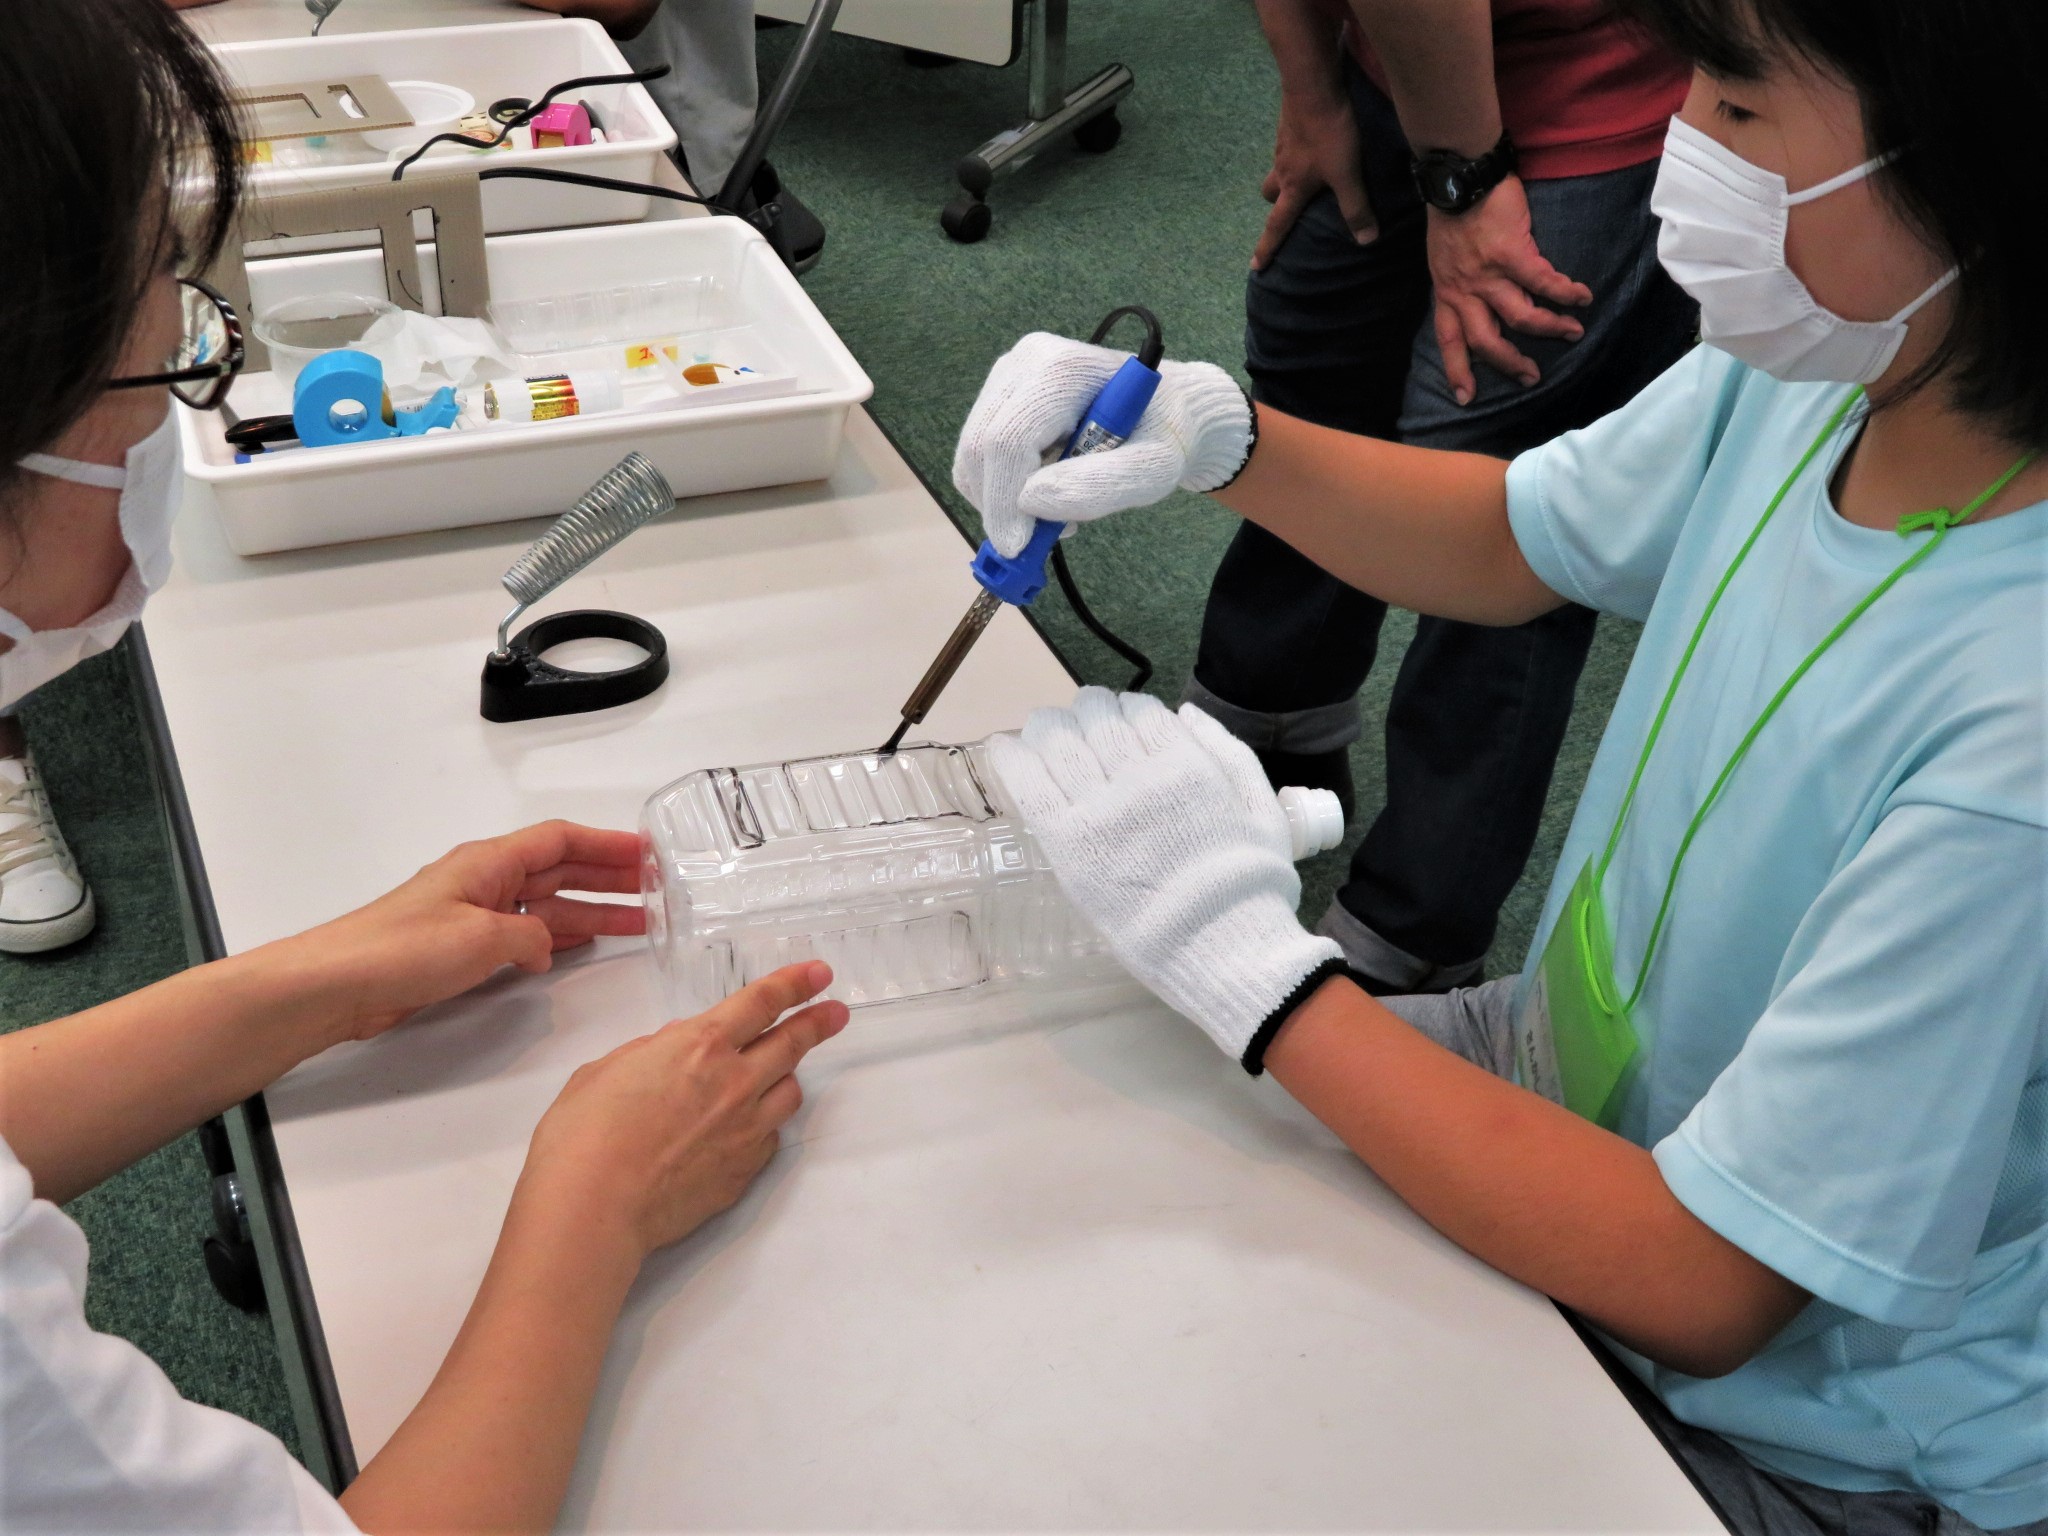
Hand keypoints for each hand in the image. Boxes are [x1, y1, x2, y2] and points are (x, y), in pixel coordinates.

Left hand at [284, 820, 647, 1042]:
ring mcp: (474, 914)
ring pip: (547, 906)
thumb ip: (530, 937)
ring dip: (591, 912)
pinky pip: (525, 934)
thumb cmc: (402, 950)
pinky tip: (578, 949)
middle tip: (656, 889)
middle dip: (609, 878)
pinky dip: (556, 939)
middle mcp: (485, 881)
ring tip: (637, 923)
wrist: (337, 985)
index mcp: (489, 863)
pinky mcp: (462, 948)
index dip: (607, 843)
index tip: (648, 852)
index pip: (560, 840)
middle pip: (559, 870)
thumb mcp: (482, 939)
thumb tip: (545, 946)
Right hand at [517, 961, 849, 1258]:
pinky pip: (769, 1138)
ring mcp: (746, 1130)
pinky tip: (746, 1128)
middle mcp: (735, 1082)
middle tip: (836, 1013)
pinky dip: (764, 1126)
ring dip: (787, 1077)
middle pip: (792, 1043)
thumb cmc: (584, 1134)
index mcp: (700, 1046)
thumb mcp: (608, 1070)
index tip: (819, 975)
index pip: (762, 1002)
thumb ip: (650, 1052)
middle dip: (819, 1022)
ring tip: (779, 1074)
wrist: (593, 1207)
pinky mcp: (743, 1172)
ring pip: (790, 1093)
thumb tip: (673, 1047)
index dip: (796, 984)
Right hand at [953, 333, 1252, 557]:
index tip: (1019, 550)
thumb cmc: (1163, 438)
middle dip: (1000, 505)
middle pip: (980, 446)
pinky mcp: (998, 397)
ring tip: (1056, 510)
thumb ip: (1100, 485)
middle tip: (1041, 538)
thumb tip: (1031, 502)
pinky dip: (1001, 489)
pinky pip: (977, 457)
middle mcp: (1024, 362)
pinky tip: (1043, 490)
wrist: (1166, 413)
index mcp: (1063, 368)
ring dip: (1003, 500)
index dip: (1005, 499)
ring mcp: (1006, 377)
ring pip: (971, 456)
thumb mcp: (1154, 469)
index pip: (1008, 438)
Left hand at [988, 688, 1342, 1070]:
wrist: (1223, 946)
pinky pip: (1029, 784)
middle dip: (1088, 712)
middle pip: (1095, 717)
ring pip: (1057, 740)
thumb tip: (1183, 712)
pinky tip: (1006, 748)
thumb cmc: (1249, 885)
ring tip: (1045, 733)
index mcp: (1186, 764)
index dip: (1128, 710)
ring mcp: (1099, 810)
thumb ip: (1227, 750)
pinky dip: (1012, 758)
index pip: (1140, 710)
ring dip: (1048, 727)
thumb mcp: (1263, 806)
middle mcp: (1139, 777)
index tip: (1122, 723)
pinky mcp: (1067, 844)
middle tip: (1082, 725)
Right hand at [1254, 84, 1376, 270]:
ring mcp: (1283, 143)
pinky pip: (1289, 143)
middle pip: (1270, 192)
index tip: (1256, 267)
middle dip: (1277, 203)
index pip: (1277, 225)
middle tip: (1291, 204)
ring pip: (1278, 166)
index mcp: (1293, 187)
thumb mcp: (1347, 174)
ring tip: (1308, 171)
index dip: (1267, 248)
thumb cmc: (1329, 134)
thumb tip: (1365, 241)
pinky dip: (1297, 149)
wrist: (1313, 85)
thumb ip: (1356, 207)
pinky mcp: (1290, 121)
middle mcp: (1282, 168)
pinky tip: (1314, 141)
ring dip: (1287, 174)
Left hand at [1426, 177, 1591, 404]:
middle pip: (1485, 341)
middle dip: (1509, 363)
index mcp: (1445, 291)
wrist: (1459, 175)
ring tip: (1572, 333)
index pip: (1448, 340)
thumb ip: (1459, 283)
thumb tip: (1480, 300)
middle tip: (1531, 377)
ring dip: (1549, 328)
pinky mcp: (1511, 254)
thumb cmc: (1453, 211)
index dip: (1457, 370)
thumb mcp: (1443, 258)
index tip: (1466, 397)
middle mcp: (1463, 290)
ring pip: (1520, 317)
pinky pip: (1544, 282)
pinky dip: (1566, 292)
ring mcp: (1487, 274)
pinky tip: (1582, 297)